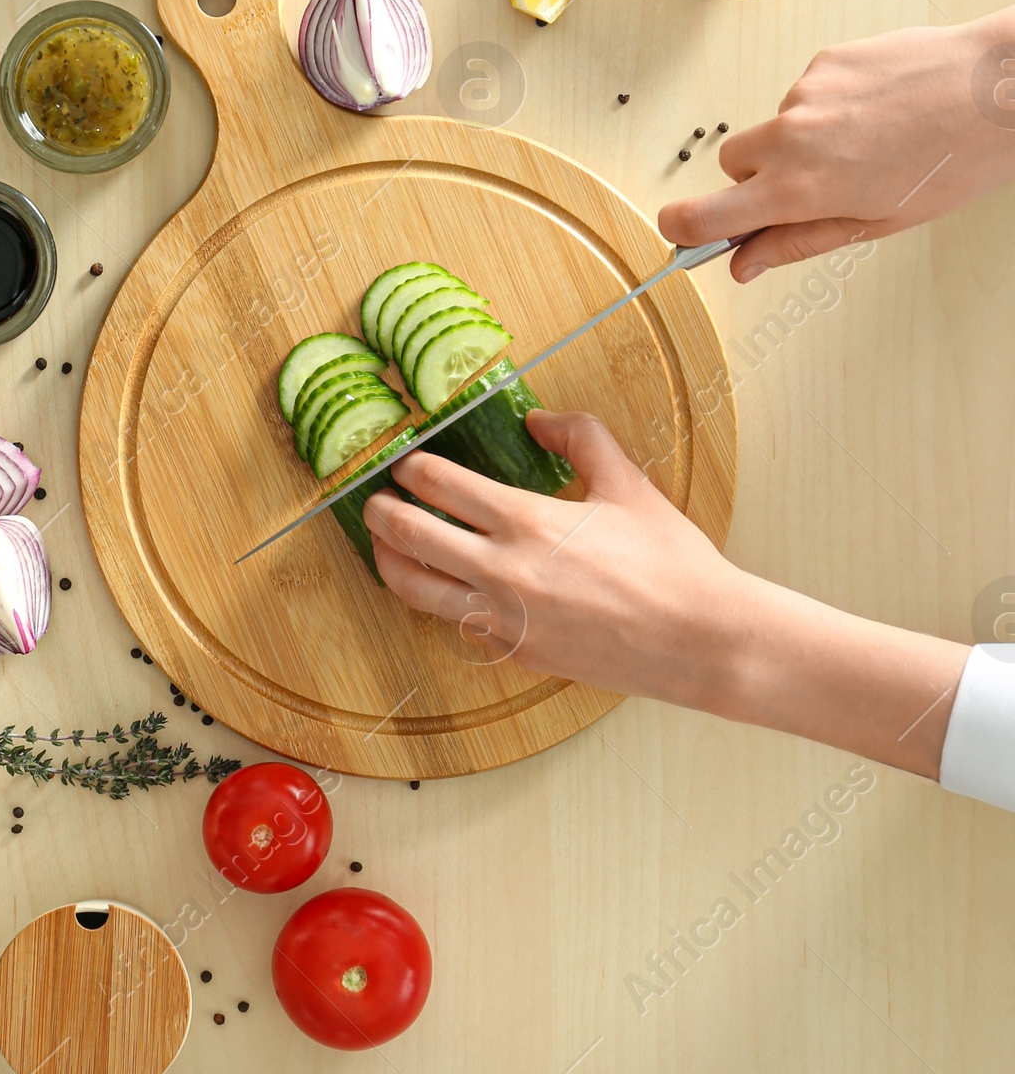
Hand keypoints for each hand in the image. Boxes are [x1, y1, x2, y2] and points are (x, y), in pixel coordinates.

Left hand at [365, 412, 741, 706]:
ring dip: (392, 563)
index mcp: (526, 521)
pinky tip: (450, 589)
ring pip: (415, 591)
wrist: (698, 638)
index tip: (403, 461)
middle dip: (381, 512)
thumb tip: (539, 419)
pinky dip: (445, 603)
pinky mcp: (515, 654)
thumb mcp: (627, 483)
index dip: (410, 468)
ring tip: (387, 547)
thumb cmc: (670, 562)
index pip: (439, 485)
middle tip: (374, 500)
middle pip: (409, 537)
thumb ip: (580, 437)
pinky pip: (459, 626)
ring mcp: (504, 619)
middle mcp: (502, 572)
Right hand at [658, 9, 1014, 281]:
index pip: (706, 215)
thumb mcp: (877, 223)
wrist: (996, 90)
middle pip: (732, 166)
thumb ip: (800, 241)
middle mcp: (791, 137)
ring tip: (868, 143)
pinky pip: (807, 93)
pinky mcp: (826, 61)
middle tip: (808, 189)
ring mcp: (806, 93)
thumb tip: (747, 263)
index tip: (680, 234)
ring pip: (777, 127)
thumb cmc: (954, 160)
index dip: (683, 229)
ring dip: (803, 141)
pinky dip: (830, 107)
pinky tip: (877, 112)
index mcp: (800, 190)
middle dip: (755, 181)